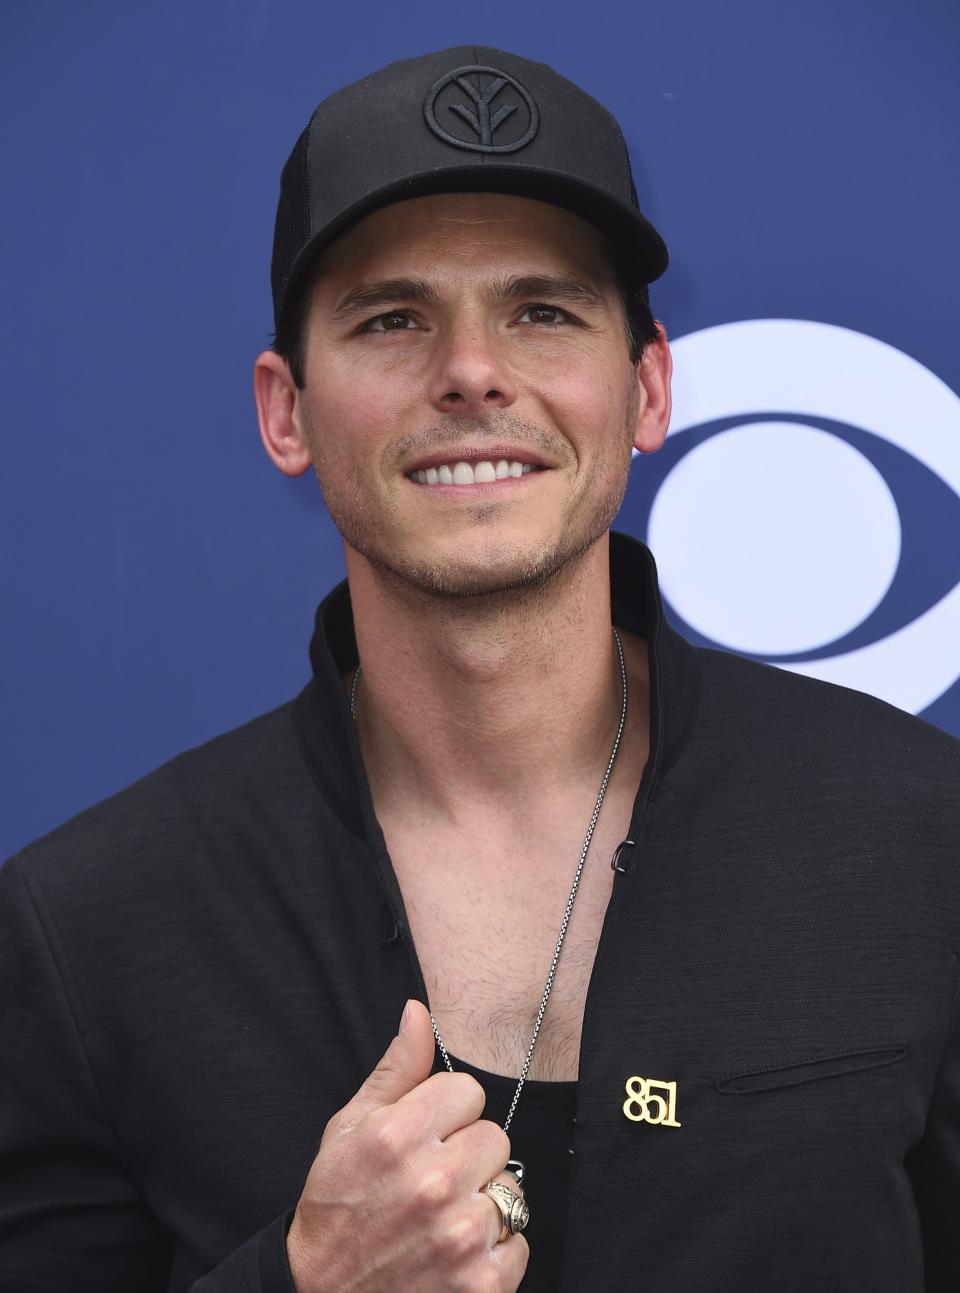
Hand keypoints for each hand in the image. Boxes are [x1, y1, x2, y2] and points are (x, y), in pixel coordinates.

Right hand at [286, 1000, 529, 1292]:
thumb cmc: (336, 1208)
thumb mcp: (348, 1129)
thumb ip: (395, 1070)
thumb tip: (418, 1011)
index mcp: (398, 1137)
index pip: (468, 1091)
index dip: (448, 1113)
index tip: (426, 1137)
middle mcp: (432, 1183)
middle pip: (494, 1138)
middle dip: (468, 1156)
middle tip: (432, 1182)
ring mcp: (459, 1236)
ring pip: (510, 1190)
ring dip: (482, 1204)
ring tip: (441, 1220)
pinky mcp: (479, 1284)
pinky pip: (519, 1244)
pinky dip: (494, 1253)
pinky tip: (454, 1255)